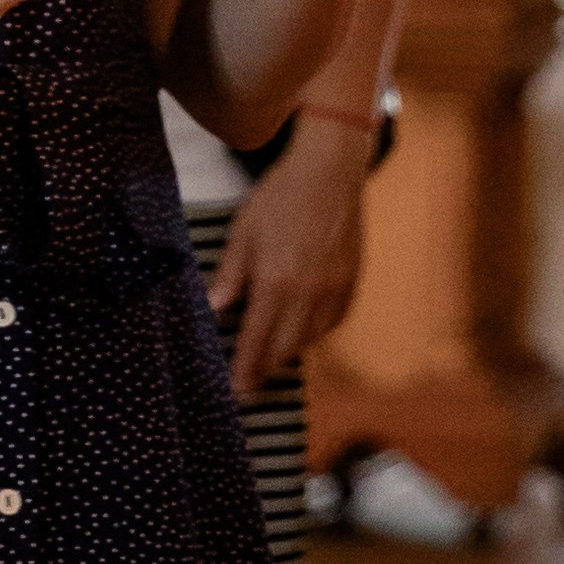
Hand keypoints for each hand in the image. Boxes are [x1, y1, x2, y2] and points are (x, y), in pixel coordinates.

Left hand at [207, 116, 371, 392]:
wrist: (329, 171)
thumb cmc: (280, 197)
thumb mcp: (243, 231)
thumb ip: (229, 275)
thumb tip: (213, 308)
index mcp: (275, 282)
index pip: (256, 341)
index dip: (246, 371)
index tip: (237, 392)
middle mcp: (307, 294)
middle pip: (284, 350)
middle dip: (265, 369)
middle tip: (250, 381)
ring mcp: (333, 290)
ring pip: (309, 340)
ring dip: (289, 350)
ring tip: (272, 352)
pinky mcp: (351, 282)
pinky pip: (332, 322)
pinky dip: (315, 330)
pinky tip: (301, 325)